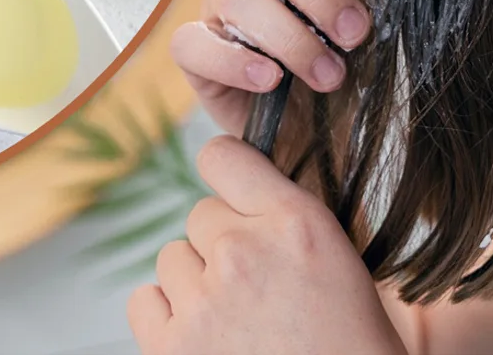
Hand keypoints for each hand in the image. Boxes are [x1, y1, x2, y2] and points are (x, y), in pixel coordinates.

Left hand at [127, 136, 407, 354]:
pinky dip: (167, 316)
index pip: (223, 156)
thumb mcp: (340, 257)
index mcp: (295, 222)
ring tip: (237, 317)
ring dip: (196, 281)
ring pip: (172, 257)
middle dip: (223, 243)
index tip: (233, 191)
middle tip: (258, 284)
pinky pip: (144, 301)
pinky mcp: (171, 346)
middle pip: (200, 215)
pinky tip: (204, 334)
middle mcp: (243, 252)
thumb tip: (241, 190)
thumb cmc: (349, 344)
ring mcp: (203, 301)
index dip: (226, 172)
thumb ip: (287, 215)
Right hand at [170, 0, 370, 135]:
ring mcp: (221, 11)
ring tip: (330, 76)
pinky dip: (232, 61)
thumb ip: (372, 0)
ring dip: (288, 36)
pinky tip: (270, 80)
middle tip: (356, 34)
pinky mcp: (198, 56)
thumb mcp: (377, 37)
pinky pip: (192, 43)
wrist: (331, 144)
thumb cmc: (358, 78)